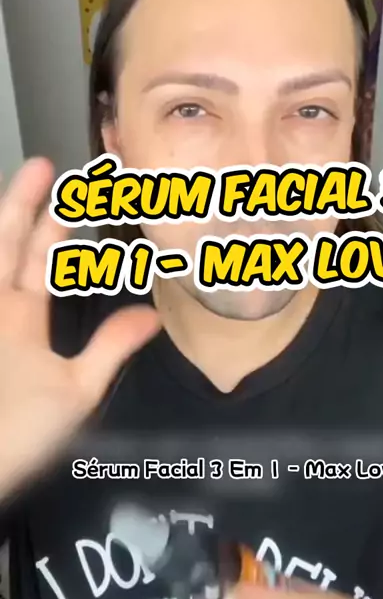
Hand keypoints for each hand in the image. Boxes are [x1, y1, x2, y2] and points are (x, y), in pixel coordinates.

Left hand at [0, 158, 158, 498]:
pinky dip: (7, 270)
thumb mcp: (74, 391)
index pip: (37, 250)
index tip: (64, 176)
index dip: (51, 212)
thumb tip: (152, 312)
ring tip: (24, 205)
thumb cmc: (15, 430)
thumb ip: (111, 346)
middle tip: (42, 168)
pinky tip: (17, 273)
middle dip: (22, 203)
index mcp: (18, 313)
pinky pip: (0, 291)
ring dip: (9, 231)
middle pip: (5, 243)